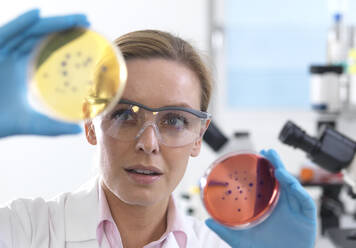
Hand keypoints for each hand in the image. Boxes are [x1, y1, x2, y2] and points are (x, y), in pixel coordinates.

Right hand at [0, 9, 89, 137]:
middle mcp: (12, 58)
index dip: (64, 41)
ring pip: (27, 32)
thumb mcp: (31, 123)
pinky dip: (19, 24)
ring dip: (50, 23)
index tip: (86, 37)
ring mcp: (0, 53)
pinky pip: (5, 35)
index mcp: (23, 71)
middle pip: (40, 36)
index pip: (46, 50)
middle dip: (63, 27)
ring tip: (75, 19)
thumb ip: (52, 126)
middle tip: (87, 21)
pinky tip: (36, 14)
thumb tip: (78, 131)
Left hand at [206, 149, 316, 247]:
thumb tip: (207, 220)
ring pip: (292, 186)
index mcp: (269, 206)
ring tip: (275, 165)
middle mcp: (282, 205)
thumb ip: (225, 230)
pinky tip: (288, 181)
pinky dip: (298, 190)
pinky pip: (305, 201)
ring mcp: (295, 210)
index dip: (264, 170)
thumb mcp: (241, 240)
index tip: (257, 158)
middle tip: (267, 152)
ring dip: (285, 174)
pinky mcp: (306, 217)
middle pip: (281, 180)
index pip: (267, 184)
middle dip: (275, 164)